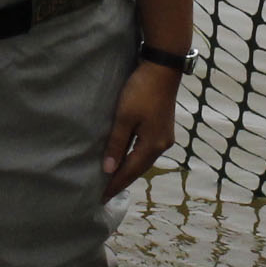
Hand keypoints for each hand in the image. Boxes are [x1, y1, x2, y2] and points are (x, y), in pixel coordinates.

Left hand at [102, 61, 180, 198]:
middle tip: (104, 193)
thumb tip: (109, 170)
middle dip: (122, 181)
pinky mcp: (162, 128)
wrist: (163, 68)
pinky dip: (134, 158)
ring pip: (143, 160)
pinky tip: (126, 159)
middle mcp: (161, 145)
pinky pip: (145, 151)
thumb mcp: (124, 117)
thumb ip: (117, 144)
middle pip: (138, 169)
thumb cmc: (141, 91)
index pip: (130, 171)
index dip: (115, 185)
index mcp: (152, 145)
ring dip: (128, 170)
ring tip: (113, 180)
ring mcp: (163, 136)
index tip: (101, 198)